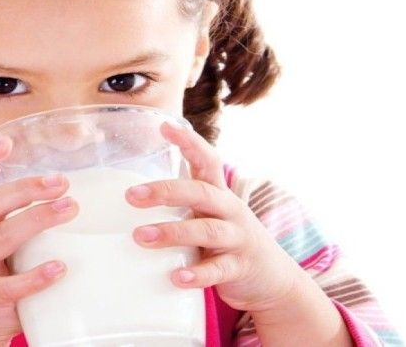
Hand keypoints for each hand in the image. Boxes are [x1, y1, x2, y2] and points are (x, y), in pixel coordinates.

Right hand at [0, 137, 78, 342]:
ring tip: (69, 208)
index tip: (6, 140)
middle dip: (27, 189)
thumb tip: (59, 184)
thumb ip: (8, 215)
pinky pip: (10, 286)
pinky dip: (36, 276)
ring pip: (1, 238)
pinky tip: (60, 267)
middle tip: (62, 181)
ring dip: (38, 220)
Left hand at [124, 121, 303, 313]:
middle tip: (131, 196)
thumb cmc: (229, 243)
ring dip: (172, 232)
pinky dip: (197, 274)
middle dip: (166, 191)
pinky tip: (176, 278)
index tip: (165, 126)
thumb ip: (184, 206)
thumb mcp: (211, 217)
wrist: (274, 279)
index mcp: (220, 195)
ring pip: (207, 230)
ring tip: (141, 236)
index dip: (189, 142)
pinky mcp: (239, 268)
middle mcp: (231, 211)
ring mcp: (238, 239)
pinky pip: (218, 270)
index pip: (208, 160)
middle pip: (201, 193)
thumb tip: (133, 198)